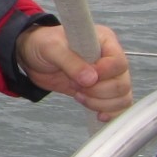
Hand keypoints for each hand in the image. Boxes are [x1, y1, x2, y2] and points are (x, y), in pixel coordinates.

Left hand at [16, 23, 132, 120]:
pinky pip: (118, 106)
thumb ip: (70, 61)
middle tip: (74, 85)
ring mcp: (109, 76)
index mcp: (105, 41)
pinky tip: (98, 115)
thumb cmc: (43, 44)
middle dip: (97, 91)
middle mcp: (111, 58)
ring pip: (122, 97)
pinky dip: (111, 113)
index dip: (103, 74)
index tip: (81, 78)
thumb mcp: (52, 48)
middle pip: (122, 84)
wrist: (34, 57)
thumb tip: (91, 79)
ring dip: (100, 103)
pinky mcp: (103, 91)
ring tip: (78, 95)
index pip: (119, 62)